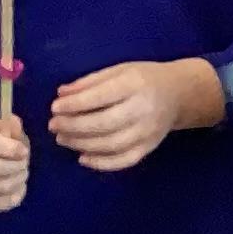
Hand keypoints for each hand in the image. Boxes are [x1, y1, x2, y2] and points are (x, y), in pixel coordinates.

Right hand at [0, 115, 29, 211]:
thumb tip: (15, 123)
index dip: (10, 148)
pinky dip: (12, 198)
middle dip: (17, 166)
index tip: (24, 151)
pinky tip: (18, 188)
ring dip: (16, 182)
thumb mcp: (3, 128)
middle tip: (25, 164)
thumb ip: (11, 127)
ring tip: (22, 175)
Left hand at [50, 58, 207, 172]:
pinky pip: (123, 160)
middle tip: (53, 126)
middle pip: (104, 123)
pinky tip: (83, 157)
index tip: (54, 107)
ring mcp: (148, 131)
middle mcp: (144, 109)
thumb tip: (62, 95)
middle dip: (74, 126)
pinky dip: (101, 163)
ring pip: (111, 145)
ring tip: (62, 138)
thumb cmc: (143, 78)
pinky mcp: (149, 147)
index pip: (101, 97)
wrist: (179, 93)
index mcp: (134, 84)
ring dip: (81, 144)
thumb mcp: (118, 70)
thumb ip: (90, 82)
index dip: (75, 105)